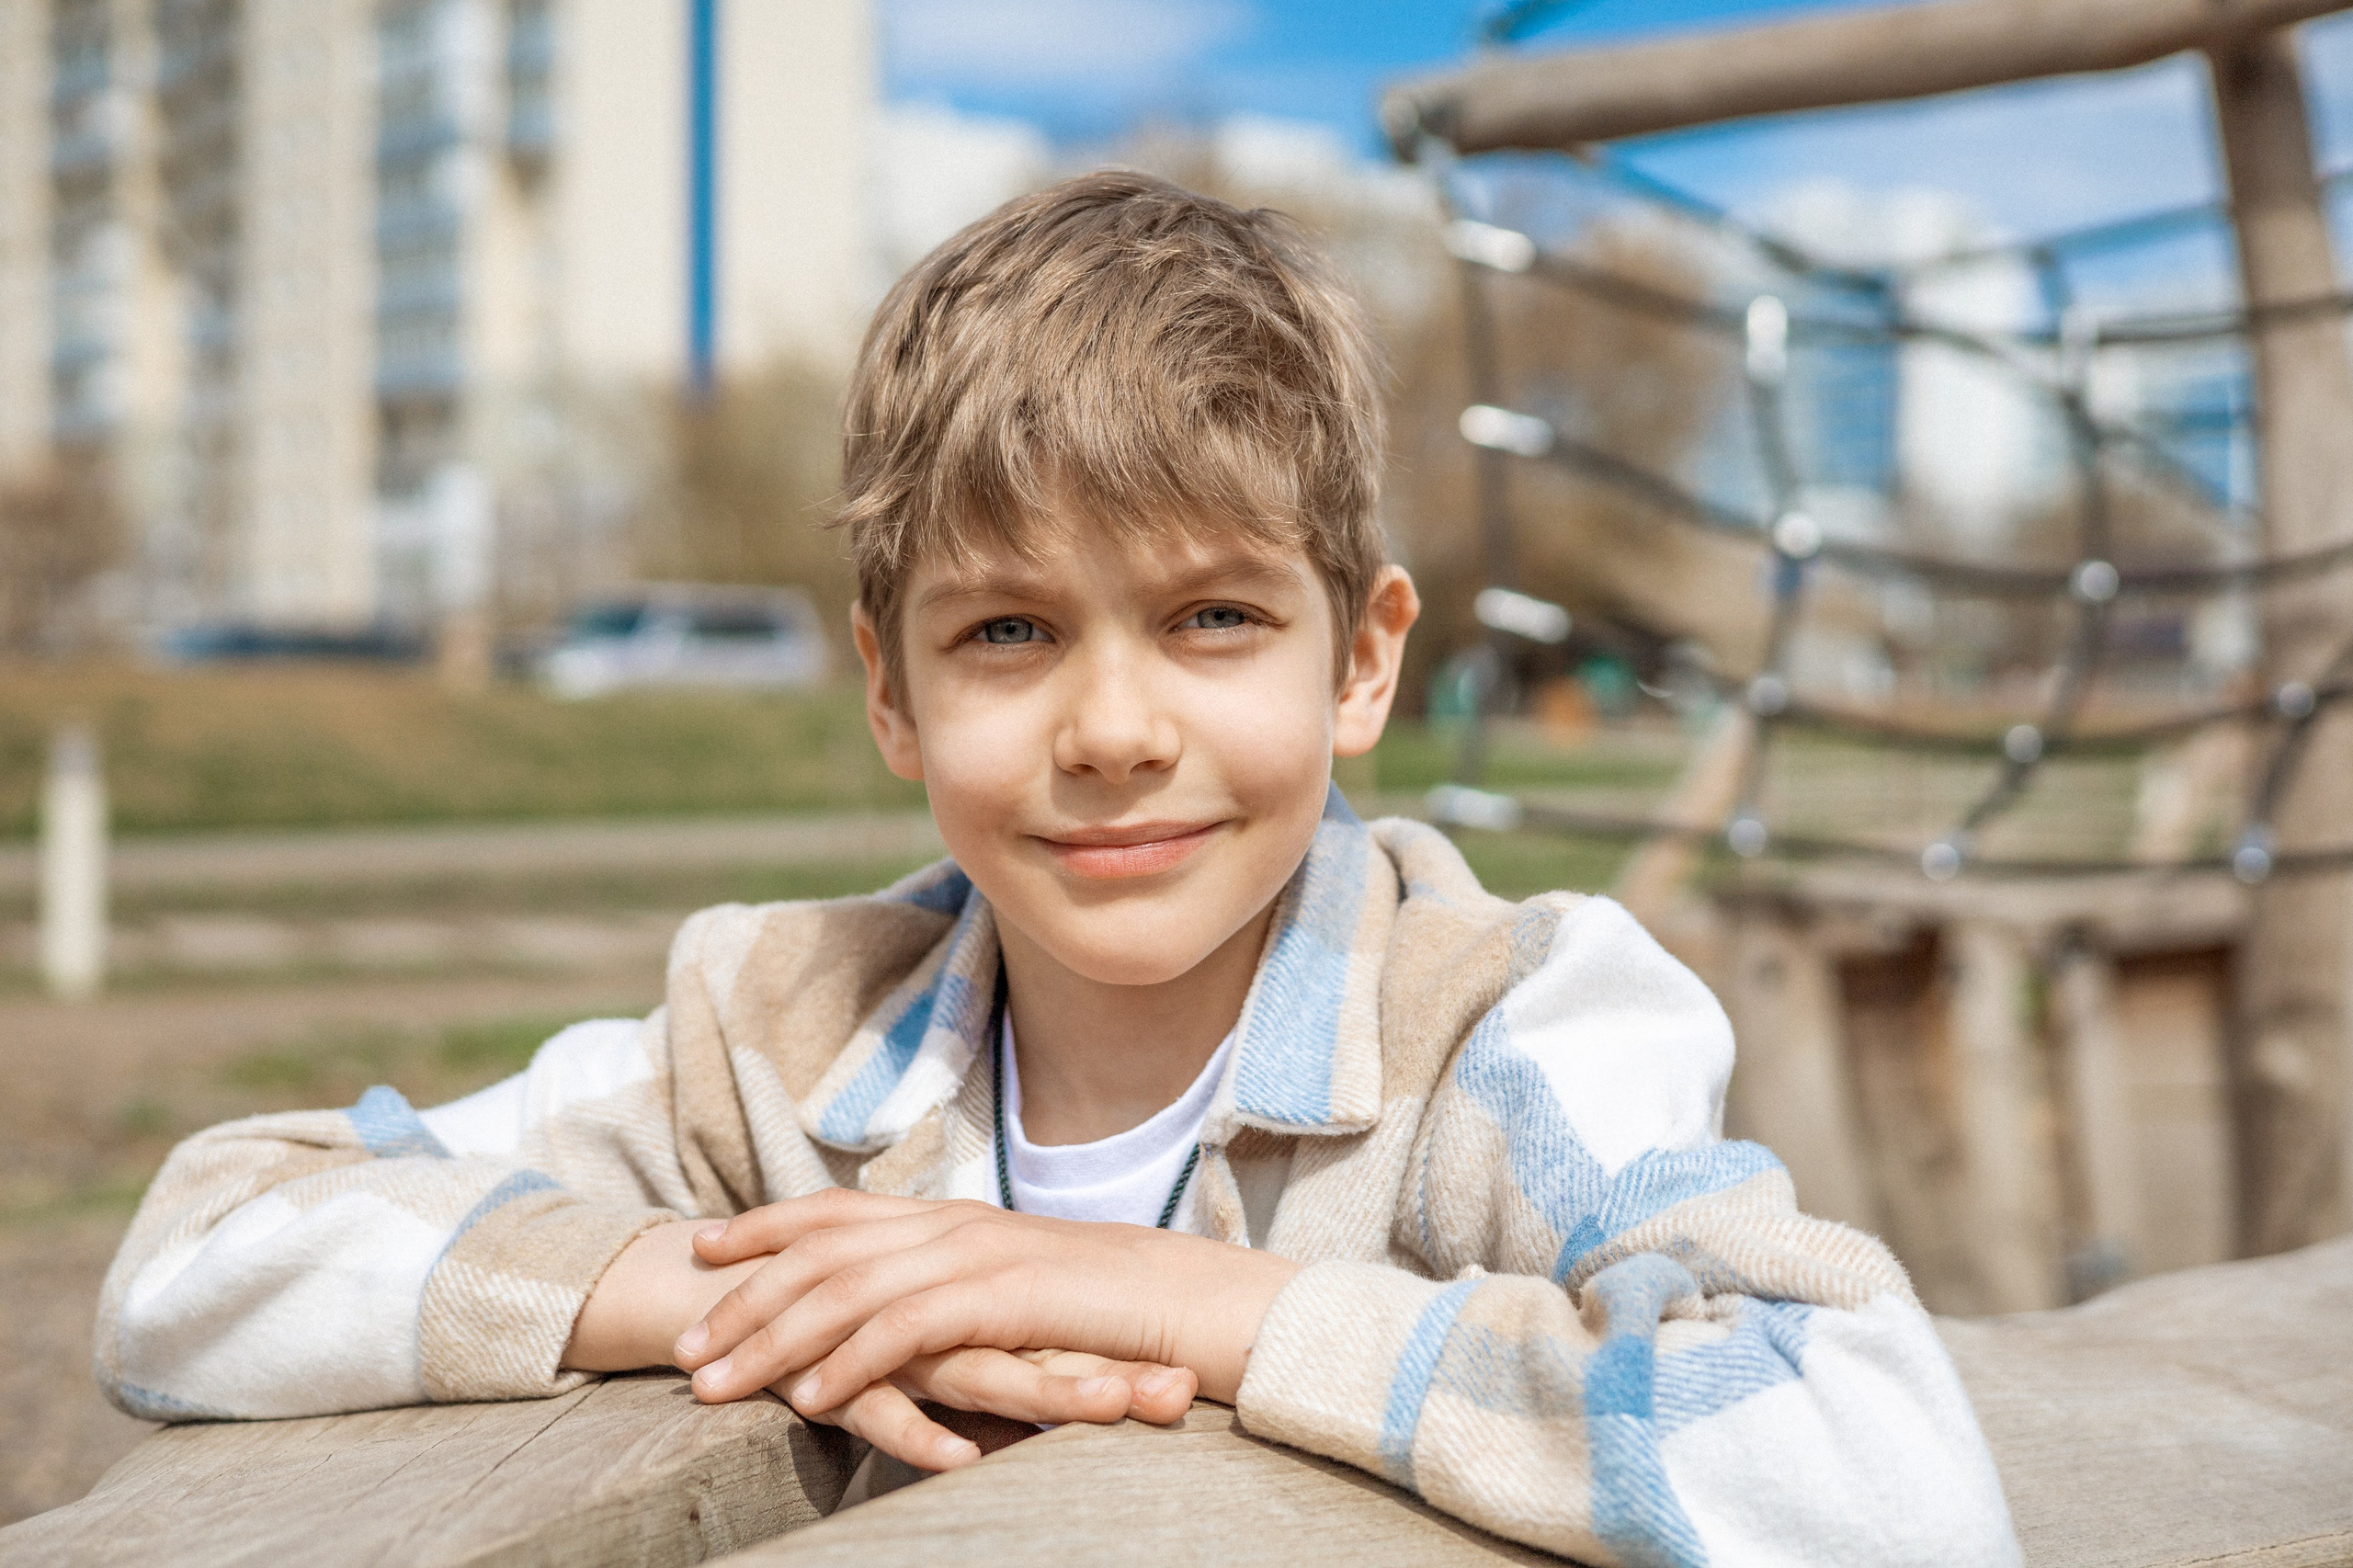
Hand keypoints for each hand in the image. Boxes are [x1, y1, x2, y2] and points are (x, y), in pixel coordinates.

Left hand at [671, 1189, 1297, 1415]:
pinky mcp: (1004, 1299)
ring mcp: (978, 1255)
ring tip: (715, 1382)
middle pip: (822, 1249)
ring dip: (773, 1338)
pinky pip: (906, 1330)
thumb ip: (955, 1299)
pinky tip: (808, 1402)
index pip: (839, 1211)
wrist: (1196, 1304)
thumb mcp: (1015, 1298)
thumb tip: (906, 1323)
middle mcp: (954, 1224)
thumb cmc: (1112, 1314)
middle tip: (681, 1340)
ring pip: (847, 1290)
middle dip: (743, 1294)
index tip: (703, 1247)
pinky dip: (849, 1362)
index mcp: (954, 1217)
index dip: (766, 1225)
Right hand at [805, 1345, 1196, 1470]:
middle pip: (1041, 1346)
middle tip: (1180, 1393)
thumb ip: (978, 1378)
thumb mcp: (913, 1356)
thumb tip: (1046, 1413)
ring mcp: (886, 1340)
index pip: (1061, 1331)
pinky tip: (961, 1460)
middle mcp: (939, 1316)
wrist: (702, 1291)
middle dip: (1111, 1371)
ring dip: (1042, 1391)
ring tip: (1108, 1409)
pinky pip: (879, 1407)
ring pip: (975, 1368)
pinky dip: (919, 1433)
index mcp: (964, 1307)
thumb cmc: (822, 1331)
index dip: (1128, 1352)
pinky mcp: (828, 1372)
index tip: (1198, 1377)